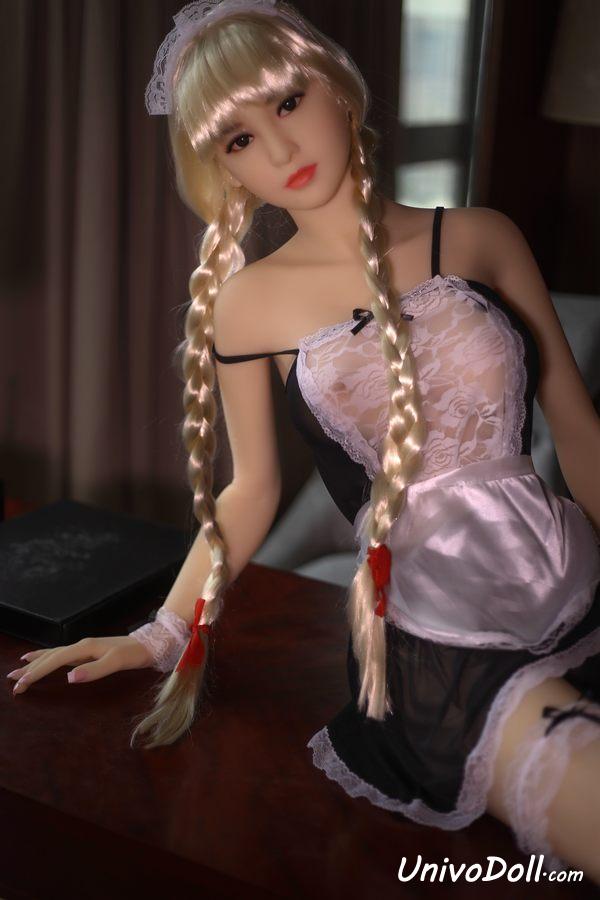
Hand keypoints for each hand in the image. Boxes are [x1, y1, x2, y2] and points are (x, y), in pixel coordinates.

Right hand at [6, 636, 153, 694]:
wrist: (151, 643)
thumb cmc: (135, 654)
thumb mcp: (117, 662)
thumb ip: (94, 670)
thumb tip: (68, 678)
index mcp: (84, 648)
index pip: (54, 661)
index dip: (36, 673)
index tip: (20, 685)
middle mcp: (81, 645)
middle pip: (50, 656)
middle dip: (30, 668)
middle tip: (11, 679)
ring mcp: (85, 647)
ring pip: (54, 654)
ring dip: (37, 661)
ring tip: (21, 666)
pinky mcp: (90, 651)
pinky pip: (63, 653)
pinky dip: (49, 657)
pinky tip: (47, 658)